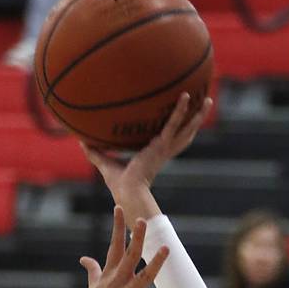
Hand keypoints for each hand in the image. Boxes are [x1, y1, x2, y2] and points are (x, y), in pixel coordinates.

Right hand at [57, 205, 188, 287]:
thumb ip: (93, 271)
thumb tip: (84, 258)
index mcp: (108, 275)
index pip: (114, 246)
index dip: (117, 227)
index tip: (119, 208)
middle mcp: (117, 283)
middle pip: (129, 256)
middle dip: (137, 238)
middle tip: (143, 221)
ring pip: (145, 276)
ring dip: (156, 262)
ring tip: (166, 248)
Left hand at [82, 92, 212, 229]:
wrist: (127, 192)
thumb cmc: (119, 185)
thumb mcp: (105, 164)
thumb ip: (95, 153)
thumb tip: (80, 142)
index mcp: (155, 157)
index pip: (170, 143)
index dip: (177, 133)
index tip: (182, 123)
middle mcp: (164, 152)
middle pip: (185, 135)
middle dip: (195, 122)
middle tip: (204, 106)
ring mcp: (165, 149)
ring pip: (187, 129)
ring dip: (198, 115)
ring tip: (208, 99)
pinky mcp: (161, 145)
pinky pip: (173, 123)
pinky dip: (179, 110)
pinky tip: (186, 95)